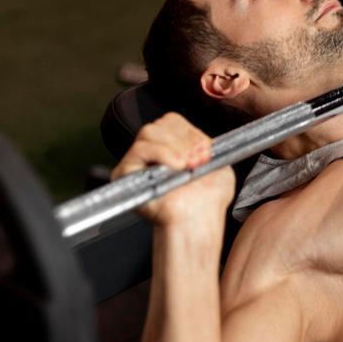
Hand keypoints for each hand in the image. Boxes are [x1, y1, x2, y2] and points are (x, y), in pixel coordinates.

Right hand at [111, 112, 235, 227]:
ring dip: (173, 147)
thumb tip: (199, 135)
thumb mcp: (217, 162)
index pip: (172, 121)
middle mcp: (151, 153)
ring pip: (149, 133)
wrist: (198, 221)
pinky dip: (161, 154)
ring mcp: (137, 162)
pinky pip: (139, 150)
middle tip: (197, 160)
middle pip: (159, 125)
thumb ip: (205, 143)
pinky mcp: (125, 173)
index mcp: (170, 147)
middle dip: (183, 140)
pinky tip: (176, 167)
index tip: (204, 150)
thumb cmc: (207, 200)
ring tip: (186, 166)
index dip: (190, 133)